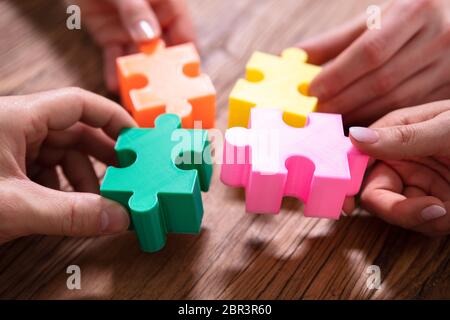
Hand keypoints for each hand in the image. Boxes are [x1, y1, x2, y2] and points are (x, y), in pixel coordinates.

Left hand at [0, 88, 136, 243]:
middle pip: (74, 130)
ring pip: (60, 153)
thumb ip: (71, 214)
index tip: (136, 138)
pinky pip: (45, 169)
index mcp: (17, 117)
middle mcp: (15, 125)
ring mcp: (9, 145)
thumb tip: (117, 218)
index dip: (113, 118)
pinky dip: (62, 187)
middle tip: (126, 174)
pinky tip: (69, 206)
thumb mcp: (14, 206)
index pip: (80, 103)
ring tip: (97, 200)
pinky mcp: (4, 165)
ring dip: (83, 177)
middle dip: (102, 155)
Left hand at [75, 0, 195, 91]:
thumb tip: (150, 38)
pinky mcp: (110, 36)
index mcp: (170, 6)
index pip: (185, 38)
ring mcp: (132, 31)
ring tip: (138, 97)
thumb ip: (137, 11)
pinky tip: (115, 85)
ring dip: (138, 78)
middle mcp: (154, 22)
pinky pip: (114, 58)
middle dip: (162, 75)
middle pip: (163, 54)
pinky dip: (114, 71)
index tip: (187, 81)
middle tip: (162, 96)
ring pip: (139, 60)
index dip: (187, 59)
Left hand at [298, 0, 449, 124]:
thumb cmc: (405, 20)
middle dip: (343, 100)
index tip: (312, 91)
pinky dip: (378, 122)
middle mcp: (440, 36)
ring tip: (331, 121)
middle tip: (316, 113)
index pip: (370, 51)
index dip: (338, 75)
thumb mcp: (374, 20)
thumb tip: (293, 57)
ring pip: (396, 102)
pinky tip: (356, 126)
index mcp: (417, 10)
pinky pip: (407, 112)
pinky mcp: (449, 89)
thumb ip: (335, 41)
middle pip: (382, 80)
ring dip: (358, 116)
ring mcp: (449, 65)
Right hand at [346, 100, 449, 235]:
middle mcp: (400, 159)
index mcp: (395, 133)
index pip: (358, 157)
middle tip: (430, 210)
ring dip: (422, 217)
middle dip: (397, 208)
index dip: (346, 181)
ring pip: (396, 212)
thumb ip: (401, 137)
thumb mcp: (447, 129)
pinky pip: (420, 222)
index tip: (344, 205)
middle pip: (374, 193)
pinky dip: (436, 223)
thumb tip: (354, 136)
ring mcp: (416, 183)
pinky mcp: (433, 202)